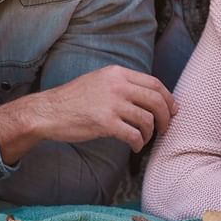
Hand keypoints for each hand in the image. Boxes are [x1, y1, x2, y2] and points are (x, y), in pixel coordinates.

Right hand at [0, 65, 177, 162]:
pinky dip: (139, 143)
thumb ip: (121, 84)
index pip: (154, 83)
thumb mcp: (99, 81)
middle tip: (165, 128)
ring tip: (145, 139)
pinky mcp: (105, 123)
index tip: (173, 109)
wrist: (48, 112)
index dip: (168, 98)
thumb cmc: (73, 99)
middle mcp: (117, 85)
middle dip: (166, 117)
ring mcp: (111, 104)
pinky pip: (134, 135)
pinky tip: (135, 147)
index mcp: (117, 73)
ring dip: (150, 133)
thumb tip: (148, 96)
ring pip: (147, 119)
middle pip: (156, 100)